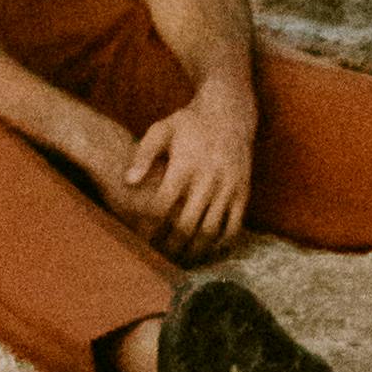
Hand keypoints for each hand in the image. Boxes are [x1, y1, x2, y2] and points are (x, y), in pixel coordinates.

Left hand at [120, 74, 259, 256]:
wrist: (229, 111)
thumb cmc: (189, 123)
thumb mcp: (161, 130)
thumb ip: (143, 155)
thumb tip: (128, 182)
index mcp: (184, 165)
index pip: (162, 206)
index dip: (150, 226)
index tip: (142, 238)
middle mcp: (207, 179)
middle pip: (186, 225)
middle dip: (171, 246)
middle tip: (160, 258)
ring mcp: (228, 187)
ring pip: (210, 231)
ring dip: (195, 250)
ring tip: (182, 260)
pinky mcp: (243, 191)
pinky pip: (234, 226)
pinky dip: (221, 243)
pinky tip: (209, 250)